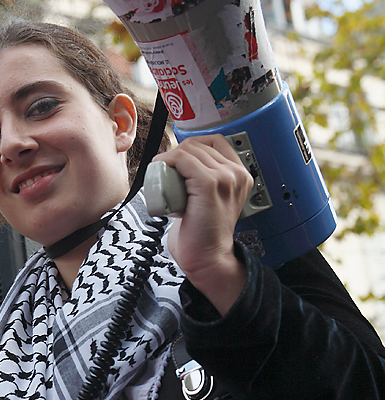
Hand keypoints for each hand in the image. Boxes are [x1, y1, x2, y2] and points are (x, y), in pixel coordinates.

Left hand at [156, 135, 252, 314]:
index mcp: (240, 175)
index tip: (177, 161)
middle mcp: (237, 173)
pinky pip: (182, 159)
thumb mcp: (210, 200)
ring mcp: (226, 177)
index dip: (192, 147)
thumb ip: (206, 184)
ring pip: (189, 150)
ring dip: (168, 158)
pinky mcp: (210, 183)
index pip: (216, 141)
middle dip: (177, 154)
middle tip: (165, 173)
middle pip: (199, 144)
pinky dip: (166, 160)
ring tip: (162, 176)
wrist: (208, 258)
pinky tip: (159, 169)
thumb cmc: (203, 234)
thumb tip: (180, 170)